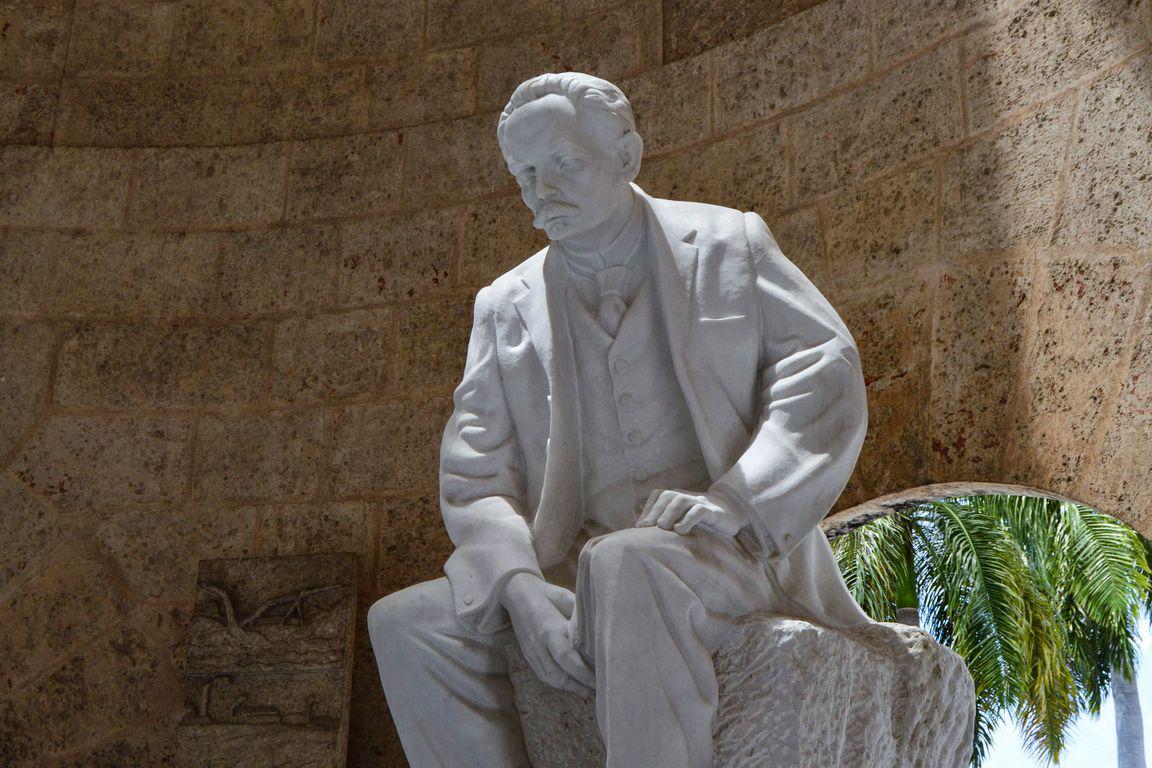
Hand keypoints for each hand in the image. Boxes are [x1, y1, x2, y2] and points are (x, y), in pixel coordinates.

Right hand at [502, 573, 594, 695]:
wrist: (516, 593)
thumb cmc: (547, 594)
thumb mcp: (566, 598)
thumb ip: (580, 615)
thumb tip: (600, 628)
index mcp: (550, 628)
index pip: (567, 657)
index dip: (583, 672)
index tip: (600, 678)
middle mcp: (539, 644)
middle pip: (559, 673)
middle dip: (579, 685)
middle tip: (598, 689)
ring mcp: (531, 651)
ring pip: (550, 677)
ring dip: (569, 687)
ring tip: (587, 691)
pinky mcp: (528, 654)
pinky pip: (542, 674)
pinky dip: (557, 683)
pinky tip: (570, 685)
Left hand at [635, 489, 745, 537]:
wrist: (733, 512)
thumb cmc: (703, 519)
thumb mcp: (684, 517)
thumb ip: (667, 520)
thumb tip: (644, 530)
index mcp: (678, 496)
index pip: (658, 495)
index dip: (647, 509)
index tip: (639, 527)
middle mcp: (687, 496)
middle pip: (666, 496)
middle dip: (655, 512)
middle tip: (648, 529)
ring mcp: (700, 501)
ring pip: (680, 501)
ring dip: (668, 514)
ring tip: (663, 529)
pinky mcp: (712, 511)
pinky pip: (698, 511)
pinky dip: (687, 520)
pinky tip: (681, 531)